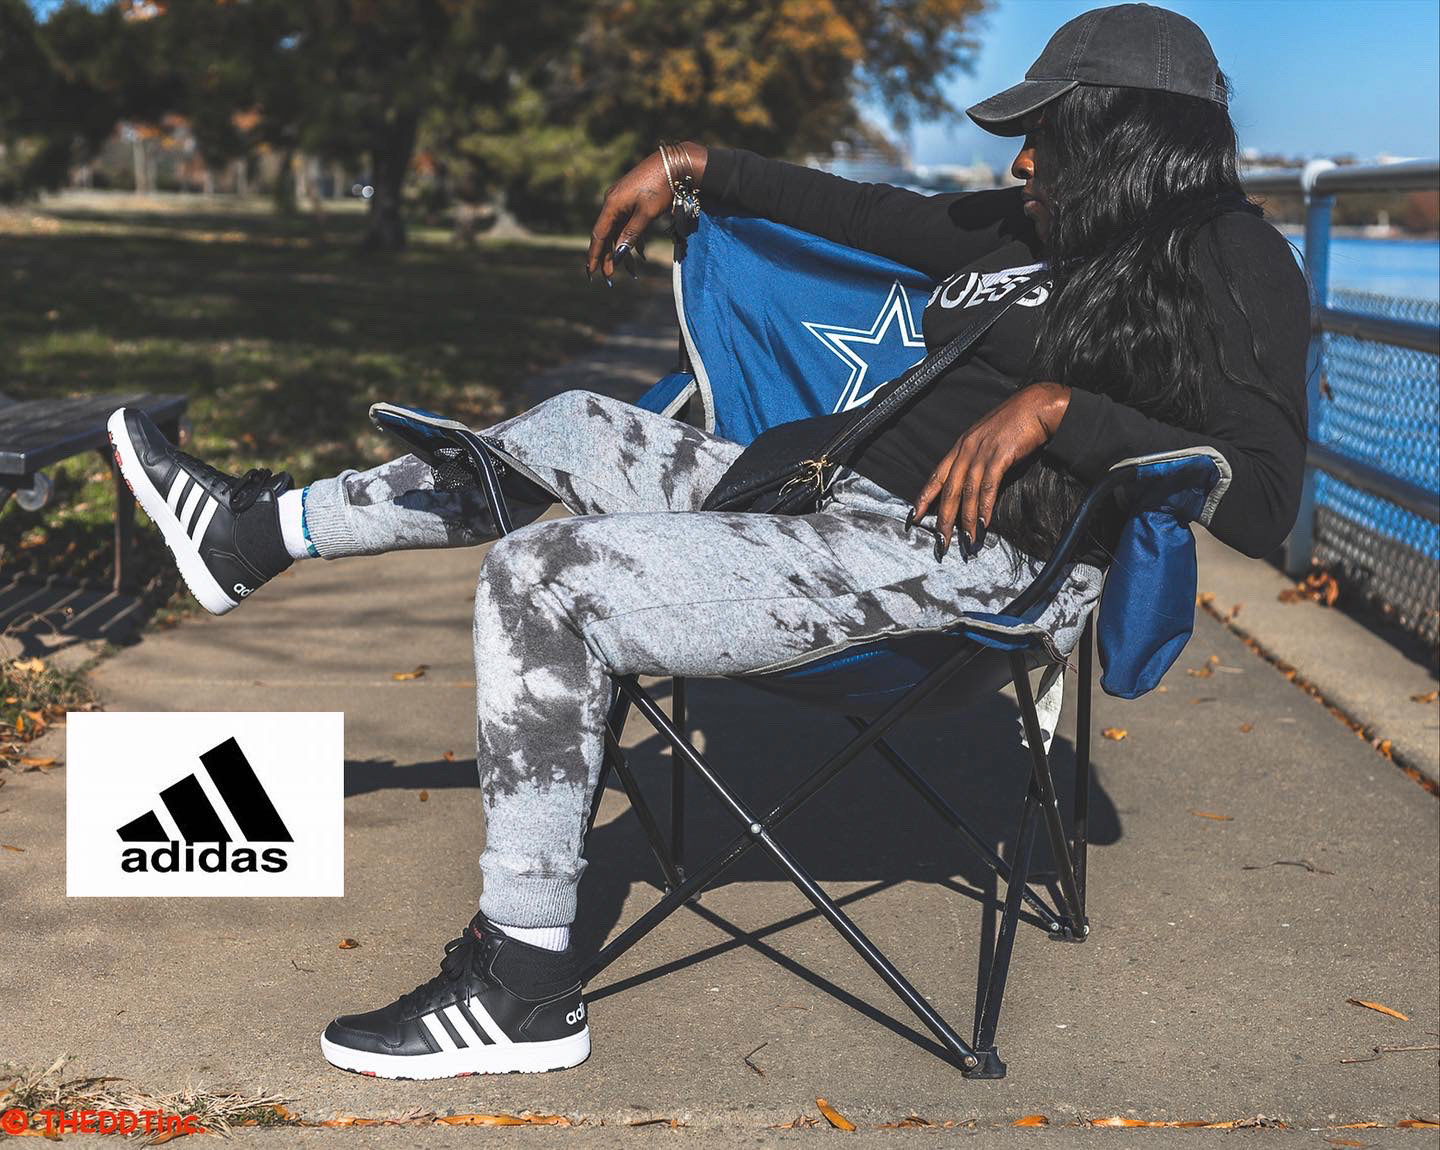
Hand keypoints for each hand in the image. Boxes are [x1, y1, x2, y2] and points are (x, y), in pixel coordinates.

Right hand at [586, 142, 707, 282]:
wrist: (674, 162)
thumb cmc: (660, 187)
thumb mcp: (646, 214)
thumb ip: (631, 234)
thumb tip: (617, 255)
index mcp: (612, 205)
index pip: (599, 235)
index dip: (594, 255)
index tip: (591, 272)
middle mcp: (613, 202)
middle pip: (607, 235)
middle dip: (608, 257)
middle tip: (609, 278)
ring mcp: (622, 200)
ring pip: (618, 230)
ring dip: (623, 250)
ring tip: (630, 270)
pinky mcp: (633, 199)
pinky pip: (627, 223)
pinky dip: (632, 238)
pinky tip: (640, 252)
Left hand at [911, 382, 1070, 556]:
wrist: (1036, 406)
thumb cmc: (1014, 424)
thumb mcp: (987, 440)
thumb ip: (976, 461)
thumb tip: (973, 487)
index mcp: (960, 446)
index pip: (936, 476)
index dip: (924, 497)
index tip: (914, 516)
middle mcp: (966, 449)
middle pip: (949, 490)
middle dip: (943, 519)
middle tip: (941, 542)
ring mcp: (982, 452)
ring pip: (968, 492)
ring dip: (966, 519)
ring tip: (967, 540)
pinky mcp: (1000, 456)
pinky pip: (988, 487)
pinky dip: (984, 507)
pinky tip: (983, 523)